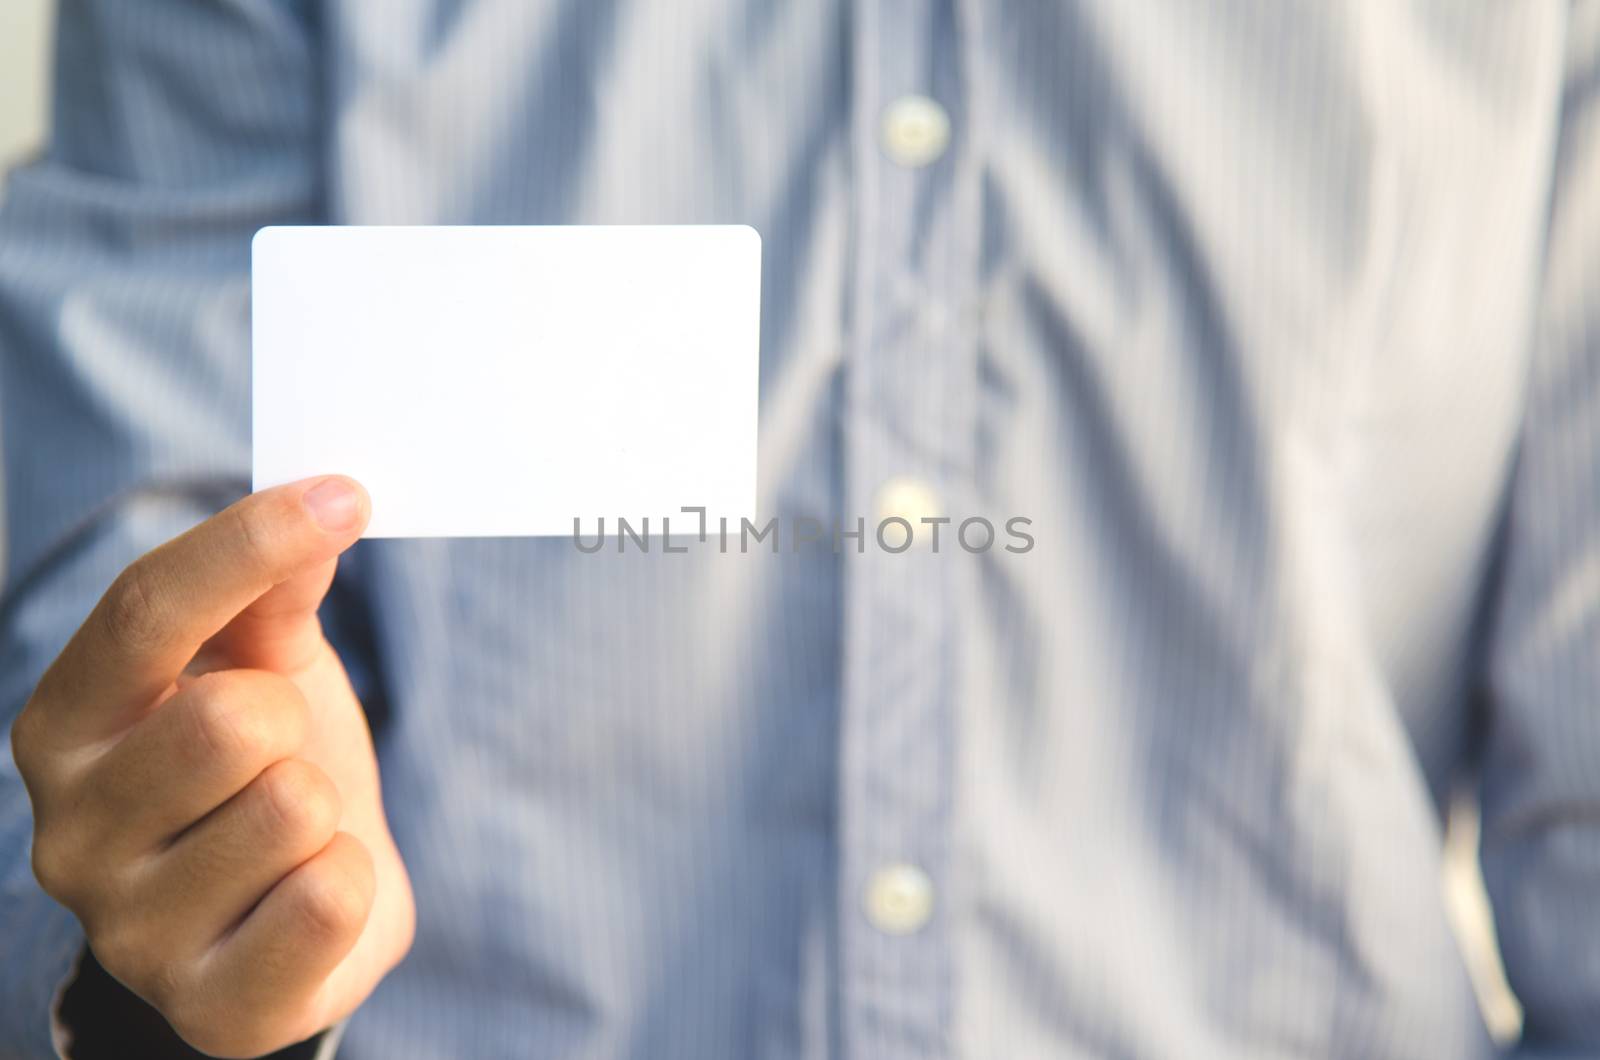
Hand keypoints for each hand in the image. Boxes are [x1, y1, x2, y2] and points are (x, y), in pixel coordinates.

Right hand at [10, 477, 414, 1056]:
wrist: (294, 925)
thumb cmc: (269, 774)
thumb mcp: (266, 670)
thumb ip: (274, 594)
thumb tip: (318, 509)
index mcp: (68, 726)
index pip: (146, 611)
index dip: (250, 543)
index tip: (346, 495)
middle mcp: (70, 832)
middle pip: (229, 717)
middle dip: (293, 722)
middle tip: (283, 754)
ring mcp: (132, 929)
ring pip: (293, 807)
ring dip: (325, 809)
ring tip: (292, 836)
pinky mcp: (209, 1006)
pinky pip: (329, 899)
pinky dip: (350, 883)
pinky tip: (307, 897)